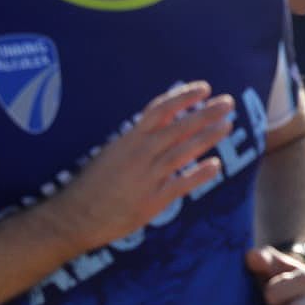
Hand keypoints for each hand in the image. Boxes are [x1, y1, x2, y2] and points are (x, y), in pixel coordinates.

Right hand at [59, 82, 235, 250]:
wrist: (75, 216)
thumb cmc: (94, 183)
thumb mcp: (114, 152)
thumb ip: (141, 139)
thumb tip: (168, 123)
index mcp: (129, 139)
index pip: (160, 109)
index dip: (183, 96)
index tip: (204, 88)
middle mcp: (139, 153)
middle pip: (178, 127)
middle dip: (205, 113)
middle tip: (229, 102)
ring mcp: (147, 176)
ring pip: (182, 151)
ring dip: (207, 137)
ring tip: (227, 125)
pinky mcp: (152, 200)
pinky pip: (180, 184)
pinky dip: (199, 174)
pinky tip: (216, 165)